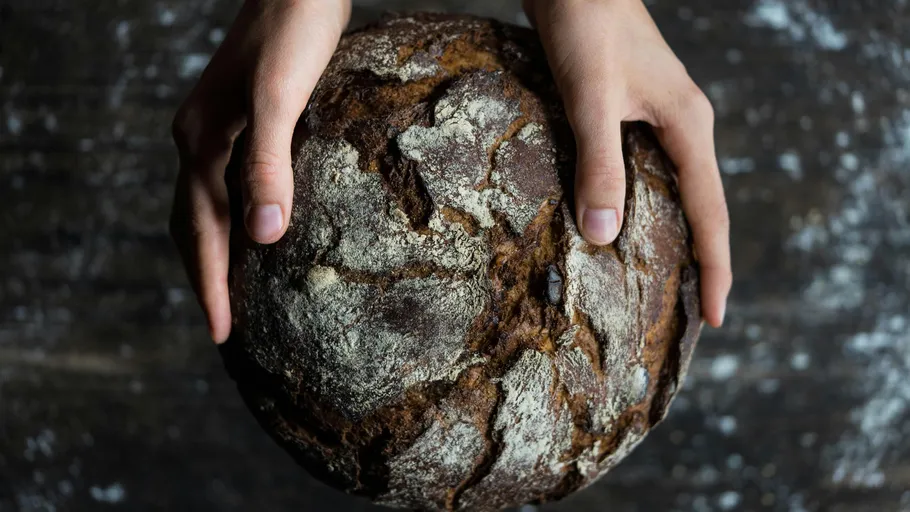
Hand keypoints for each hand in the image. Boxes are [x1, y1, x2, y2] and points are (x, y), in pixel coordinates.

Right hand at [170, 0, 350, 342]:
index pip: (200, 231)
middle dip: (206, 279)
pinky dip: (235, 220)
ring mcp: (218, 131)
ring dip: (216, 254)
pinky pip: (228, 186)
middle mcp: (199, 140)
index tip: (222, 334)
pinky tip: (260, 231)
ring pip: (207, 208)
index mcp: (201, 142)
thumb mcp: (280, 96)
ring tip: (233, 294)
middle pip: (192, 226)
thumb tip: (262, 236)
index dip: (211, 285)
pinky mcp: (243, 123)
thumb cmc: (294, 32)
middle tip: (223, 330)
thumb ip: (267, 161)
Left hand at [523, 0, 731, 326]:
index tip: (717, 318)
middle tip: (692, 315)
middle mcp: (683, 127)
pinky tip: (622, 224)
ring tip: (662, 283)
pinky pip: (647, 172)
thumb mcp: (591, 99)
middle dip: (700, 261)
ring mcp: (660, 119)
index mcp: (688, 127)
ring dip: (672, 236)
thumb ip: (598, 164)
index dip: (715, 268)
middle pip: (701, 208)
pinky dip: (641, 205)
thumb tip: (603, 235)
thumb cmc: (588, 27)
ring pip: (674, 191)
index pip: (711, 214)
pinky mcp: (633, 112)